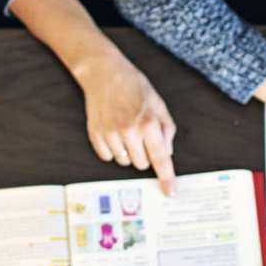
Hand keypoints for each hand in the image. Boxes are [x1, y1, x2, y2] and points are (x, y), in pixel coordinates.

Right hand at [74, 53, 177, 193]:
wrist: (104, 73)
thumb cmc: (134, 87)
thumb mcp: (159, 104)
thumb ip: (167, 130)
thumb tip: (166, 154)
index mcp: (149, 123)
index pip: (161, 158)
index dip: (166, 178)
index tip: (169, 192)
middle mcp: (129, 131)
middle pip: (141, 164)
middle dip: (144, 155)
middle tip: (141, 136)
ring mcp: (110, 134)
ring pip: (124, 161)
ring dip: (128, 152)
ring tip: (125, 130)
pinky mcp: (95, 134)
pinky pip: (107, 157)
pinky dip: (112, 150)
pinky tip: (113, 133)